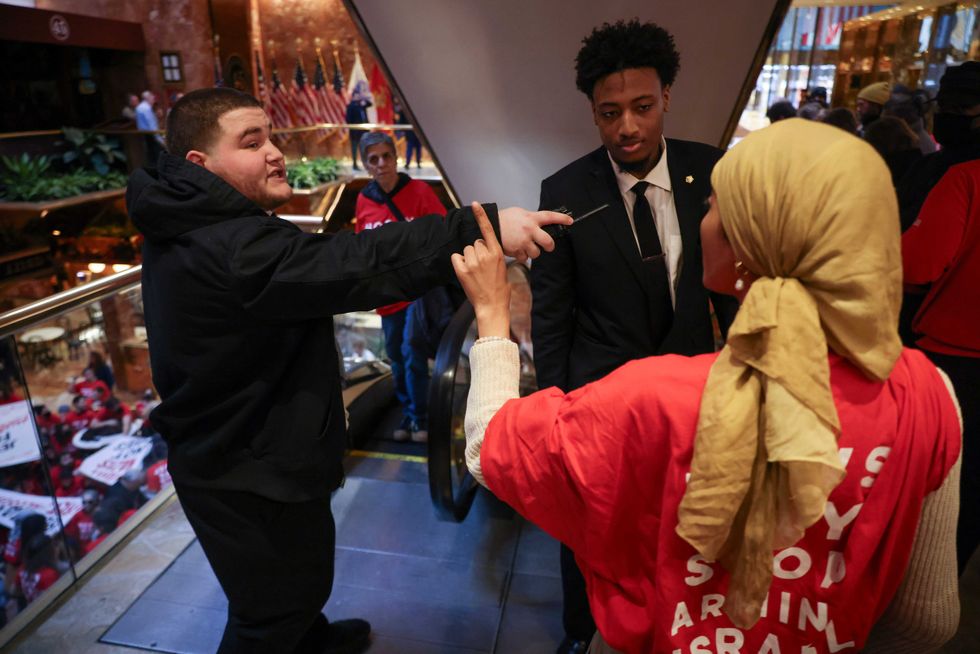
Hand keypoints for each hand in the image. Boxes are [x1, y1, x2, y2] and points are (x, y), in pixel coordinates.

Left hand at [452, 203, 511, 337]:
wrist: (492, 305)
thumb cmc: (500, 289)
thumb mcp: (502, 268)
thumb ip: (493, 255)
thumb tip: (484, 248)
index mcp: (497, 253)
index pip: (488, 230)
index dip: (481, 216)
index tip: (475, 204)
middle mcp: (485, 255)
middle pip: (475, 243)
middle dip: (477, 251)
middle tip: (482, 266)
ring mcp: (473, 263)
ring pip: (466, 250)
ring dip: (468, 258)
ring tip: (475, 271)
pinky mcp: (462, 270)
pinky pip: (456, 258)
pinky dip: (459, 263)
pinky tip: (466, 273)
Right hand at [497, 206, 571, 262]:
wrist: (489, 226)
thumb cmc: (503, 219)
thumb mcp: (519, 213)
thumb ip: (530, 218)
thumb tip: (539, 223)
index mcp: (531, 218)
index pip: (550, 216)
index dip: (562, 219)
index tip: (570, 221)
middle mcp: (530, 230)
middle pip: (548, 242)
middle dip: (550, 246)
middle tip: (548, 246)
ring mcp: (524, 242)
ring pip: (536, 253)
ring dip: (533, 252)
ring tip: (525, 247)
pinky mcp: (517, 251)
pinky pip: (524, 258)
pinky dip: (522, 256)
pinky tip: (517, 250)